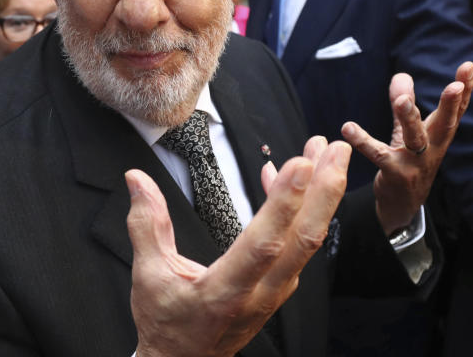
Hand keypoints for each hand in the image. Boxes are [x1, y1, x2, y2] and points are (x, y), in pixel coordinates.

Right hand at [127, 139, 350, 356]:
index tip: (301, 164)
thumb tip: (136, 180)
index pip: (263, 244)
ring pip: (308, 239)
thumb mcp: (149, 276)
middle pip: (304, 238)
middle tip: (336, 148)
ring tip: (328, 151)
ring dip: (322, 194)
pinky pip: (298, 242)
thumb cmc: (167, 324)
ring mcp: (276, 291)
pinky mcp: (280, 286)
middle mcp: (260, 292)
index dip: (284, 204)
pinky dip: (301, 206)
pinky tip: (290, 175)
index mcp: (226, 291)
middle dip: (324, 189)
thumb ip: (146, 225)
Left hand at [341, 61, 472, 234]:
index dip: (464, 89)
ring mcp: (415, 164)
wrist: (402, 206)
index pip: (456, 110)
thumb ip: (406, 103)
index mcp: (439, 136)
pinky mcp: (394, 174)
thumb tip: (401, 75)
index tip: (469, 66)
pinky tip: (348, 128)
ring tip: (401, 100)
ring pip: (415, 139)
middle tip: (454, 86)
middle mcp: (432, 149)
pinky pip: (378, 155)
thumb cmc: (410, 163)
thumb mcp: (410, 132)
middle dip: (451, 105)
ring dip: (409, 118)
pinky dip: (363, 141)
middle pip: (445, 124)